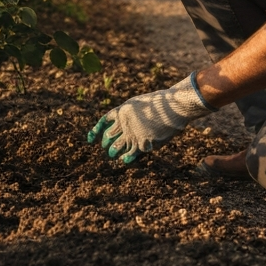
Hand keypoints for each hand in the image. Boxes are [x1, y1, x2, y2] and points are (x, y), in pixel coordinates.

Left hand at [87, 74, 211, 163]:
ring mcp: (133, 133)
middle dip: (107, 143)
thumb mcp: (143, 105)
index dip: (96, 130)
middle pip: (109, 135)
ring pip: (117, 146)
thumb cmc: (163, 105)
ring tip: (113, 155)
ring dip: (114, 152)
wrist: (175, 106)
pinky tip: (125, 161)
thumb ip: (132, 115)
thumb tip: (125, 126)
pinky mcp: (142, 142)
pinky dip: (127, 158)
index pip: (104, 121)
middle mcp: (125, 122)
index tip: (89, 138)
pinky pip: (131, 154)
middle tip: (106, 148)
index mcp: (124, 110)